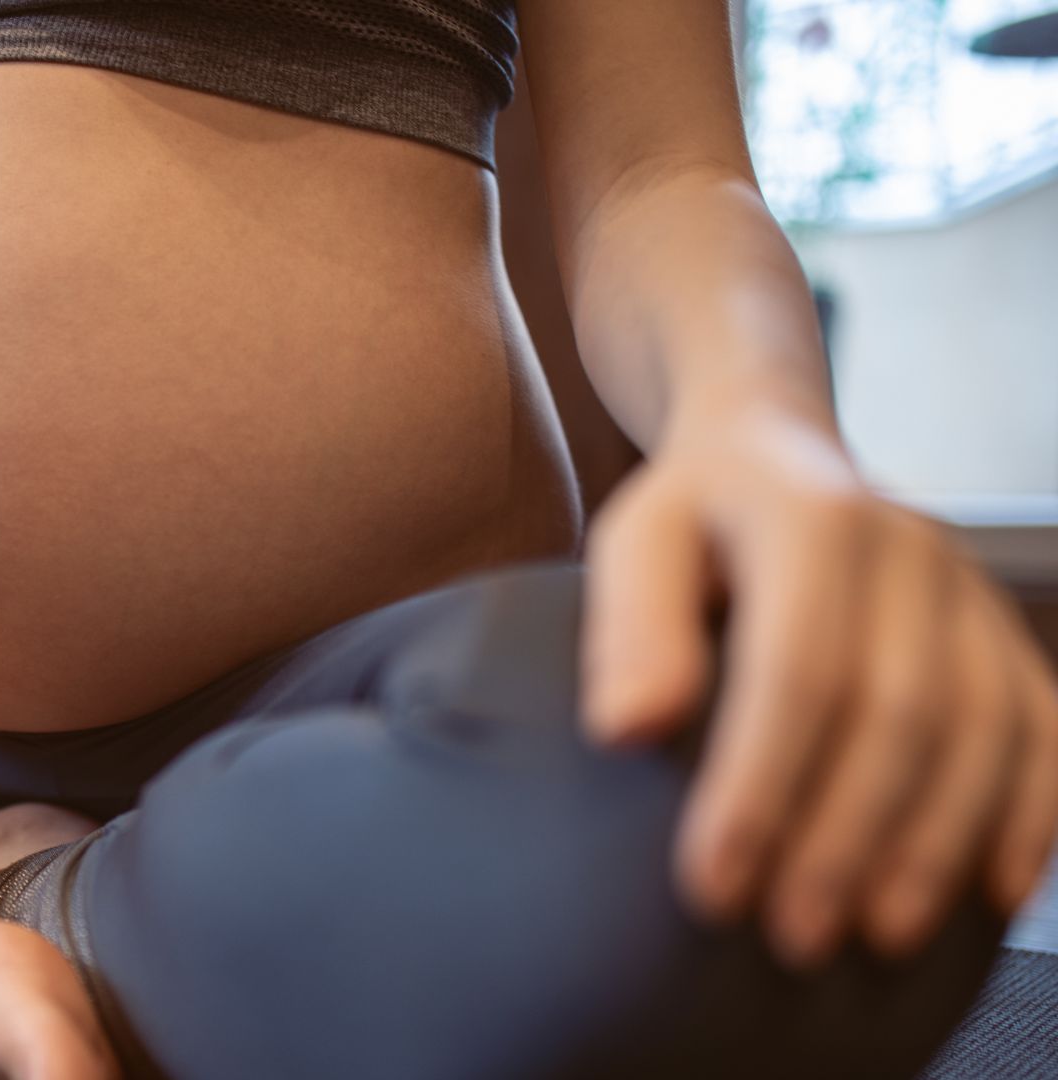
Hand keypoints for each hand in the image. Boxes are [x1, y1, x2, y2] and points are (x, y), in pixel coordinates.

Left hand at [581, 399, 1057, 968]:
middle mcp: (911, 550)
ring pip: (984, 732)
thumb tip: (626, 730)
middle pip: (900, 713)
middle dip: (846, 838)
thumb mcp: (633, 544)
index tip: (711, 886)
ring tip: (876, 937)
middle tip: (790, 937)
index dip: (759, 785)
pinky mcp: (1004, 634)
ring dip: (935, 846)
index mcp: (812, 519)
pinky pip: (1046, 727)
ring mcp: (970, 593)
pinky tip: (996, 894)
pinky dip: (1033, 815)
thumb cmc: (689, 522)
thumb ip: (629, 628)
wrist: (773, 451)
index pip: (797, 669)